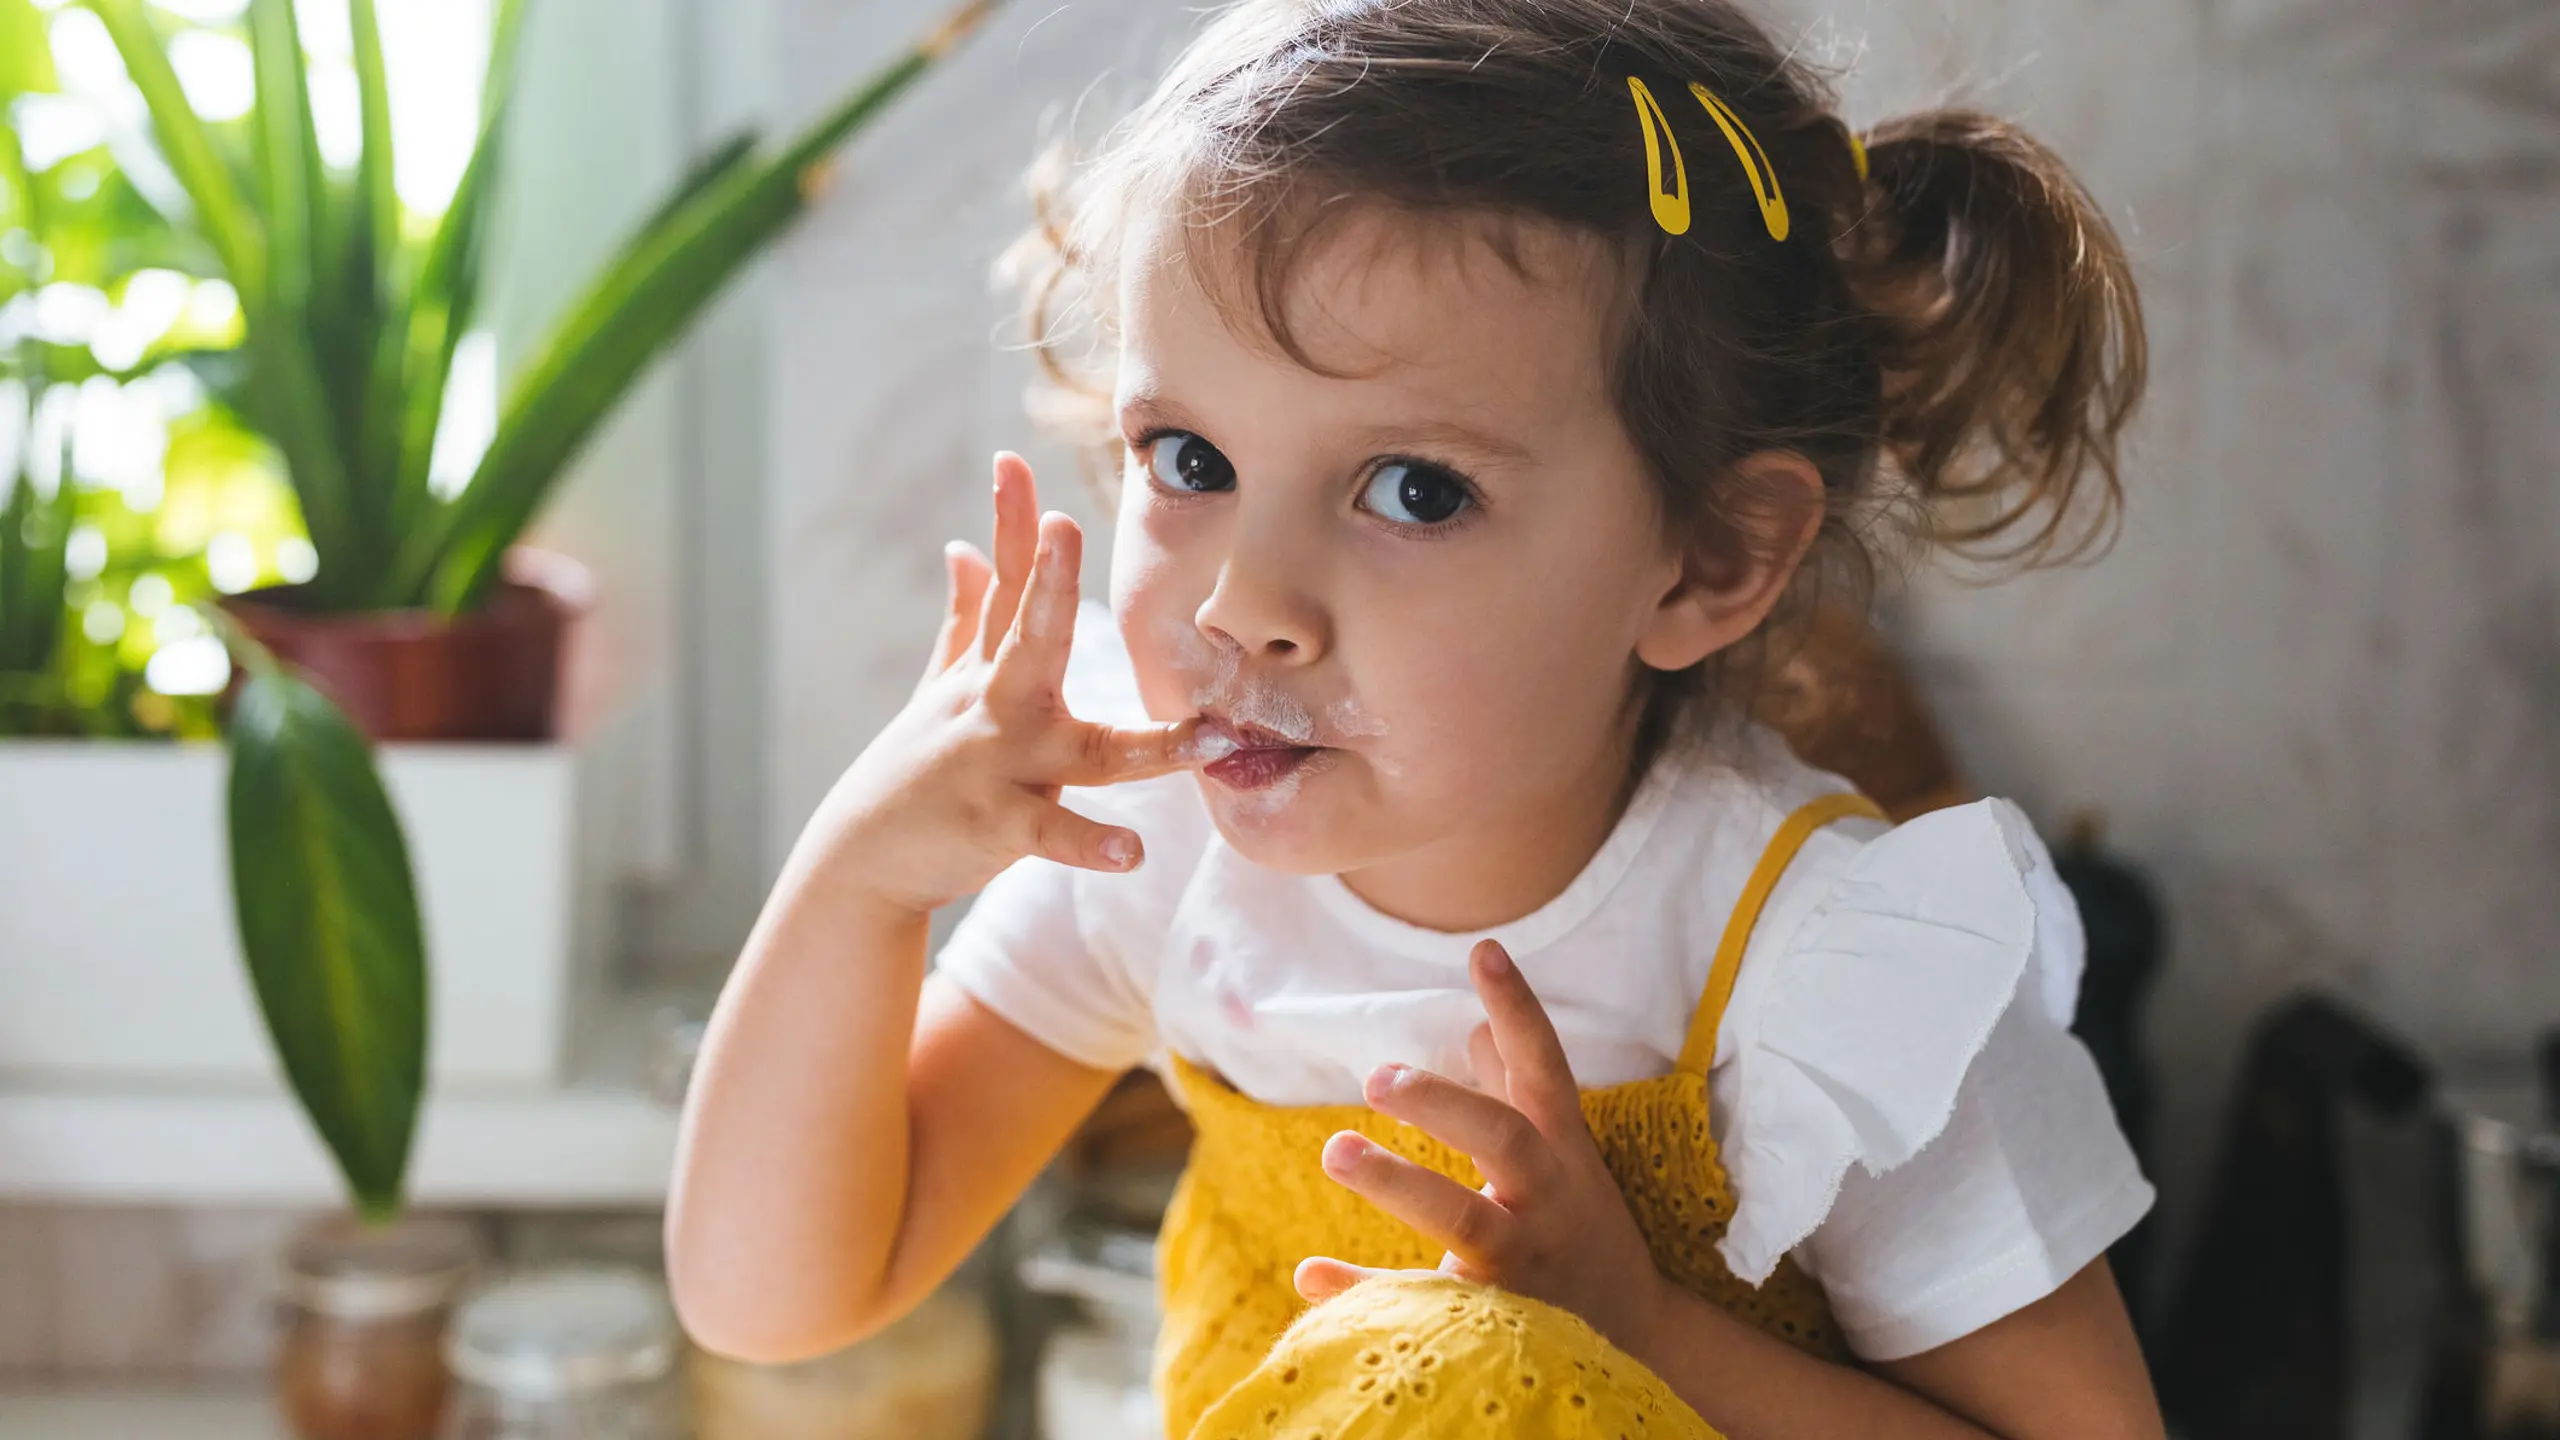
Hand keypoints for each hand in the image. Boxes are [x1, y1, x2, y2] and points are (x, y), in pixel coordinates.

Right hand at [803, 452, 1227, 915]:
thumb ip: (966, 617)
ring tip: (1206, 737)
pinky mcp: (1001, 826)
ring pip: (1085, 751)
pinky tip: (1133, 852)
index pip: (1008, 585)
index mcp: (988, 671)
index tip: (1013, 460)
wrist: (863, 861)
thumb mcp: (939, 685)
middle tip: (1065, 527)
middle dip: (1048, 584)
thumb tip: (964, 548)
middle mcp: (996, 708)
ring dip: (1149, 747)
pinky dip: (1092, 845)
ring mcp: (1001, 767)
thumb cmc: (915, 769)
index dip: (1012, 523)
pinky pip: (1056, 835)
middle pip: (1030, 638)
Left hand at [1296, 939, 1673, 1362]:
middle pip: (1504, 1140)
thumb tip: (1476, 1027)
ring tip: (1337, 1149)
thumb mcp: (1563, 1155)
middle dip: (1444, 1104)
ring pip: (1467, 1222)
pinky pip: (1423, 1308)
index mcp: (1563, 1153)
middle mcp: (1548, 1201)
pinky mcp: (1495, 1321)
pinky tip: (1309, 1271)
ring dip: (1401, 1183)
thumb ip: (1516, 1092)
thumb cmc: (1581, 1227)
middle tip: (1377, 1077)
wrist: (1639, 1339)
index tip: (1483, 950)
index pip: (1544, 1069)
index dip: (1518, 1009)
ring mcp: (1524, 1264)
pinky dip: (1365, 1292)